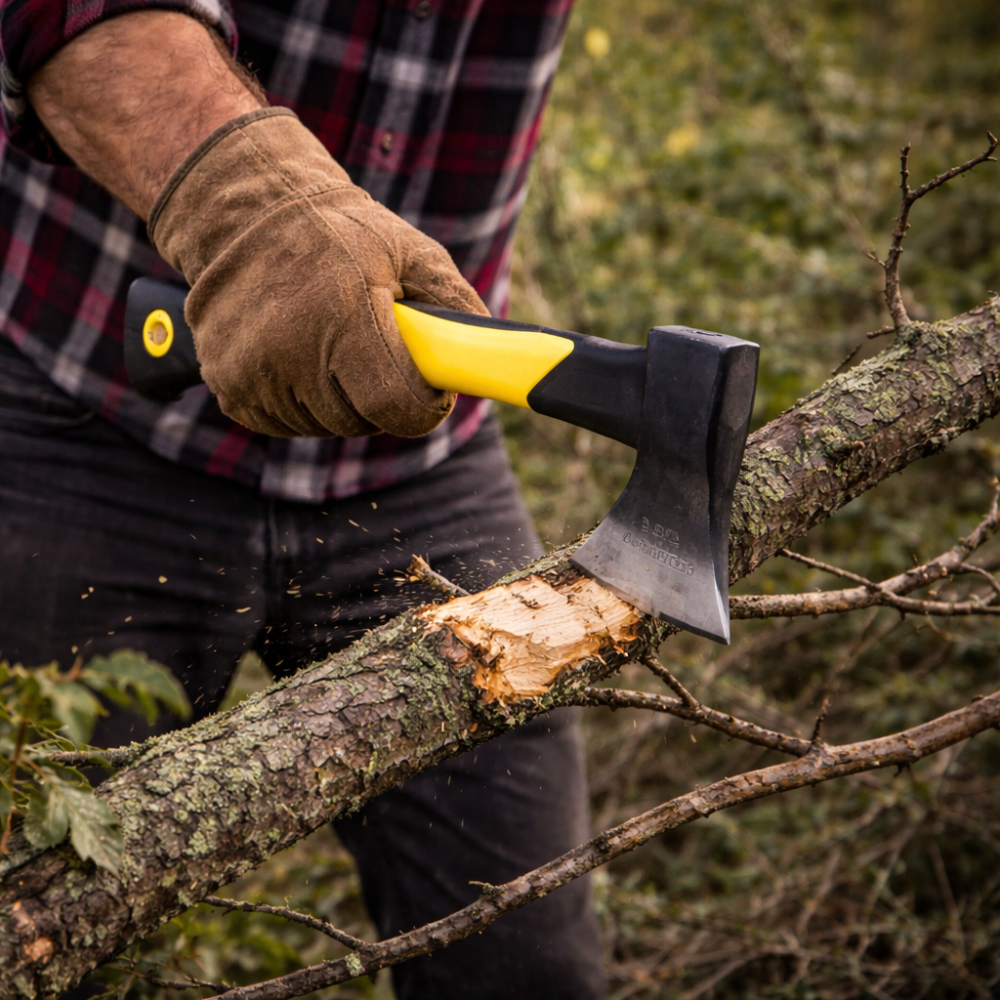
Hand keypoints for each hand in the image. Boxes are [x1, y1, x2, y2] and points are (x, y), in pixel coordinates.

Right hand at [149, 109, 486, 437]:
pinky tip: (299, 353)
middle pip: (365, 421)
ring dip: (342, 398)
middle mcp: (290, 351)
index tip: (426, 385)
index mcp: (343, 315)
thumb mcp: (413, 253)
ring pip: (328, 425)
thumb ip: (458, 310)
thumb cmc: (342, 235)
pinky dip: (304, 400)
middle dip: (383, 395)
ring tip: (332, 340)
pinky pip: (290, 422)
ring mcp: (253, 374)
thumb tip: (487, 364)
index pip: (398, 407)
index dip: (422, 403)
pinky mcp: (230, 390)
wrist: (244, 214)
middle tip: (374, 347)